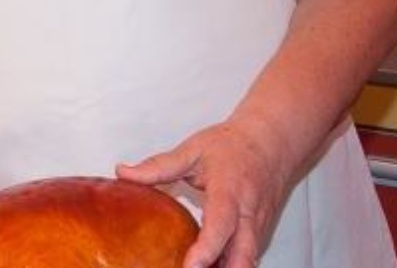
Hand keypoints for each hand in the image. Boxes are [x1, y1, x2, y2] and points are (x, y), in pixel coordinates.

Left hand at [117, 119, 292, 267]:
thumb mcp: (193, 149)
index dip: (206, 249)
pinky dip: (232, 265)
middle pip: (243, 255)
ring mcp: (258, 225)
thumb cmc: (234, 145)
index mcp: (229, 191)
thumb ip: (158, 165)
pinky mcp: (260, 232)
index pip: (221, 226)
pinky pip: (248, 255)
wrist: (272, 140)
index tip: (190, 266)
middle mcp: (248, 213)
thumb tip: (124, 173)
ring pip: (248, 260)